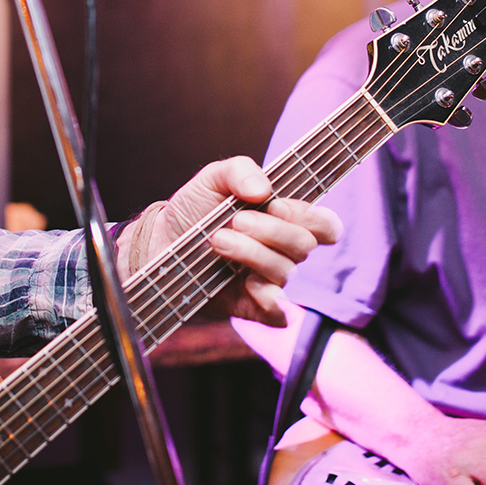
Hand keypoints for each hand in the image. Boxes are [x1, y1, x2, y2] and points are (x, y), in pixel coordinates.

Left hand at [118, 157, 339, 324]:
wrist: (160, 241)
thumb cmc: (194, 209)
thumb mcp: (212, 178)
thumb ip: (239, 170)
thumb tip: (263, 189)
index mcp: (284, 219)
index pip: (324, 225)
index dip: (309, 217)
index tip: (275, 205)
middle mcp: (282, 251)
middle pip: (304, 245)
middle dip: (269, 231)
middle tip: (235, 221)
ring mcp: (269, 280)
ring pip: (285, 273)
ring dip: (252, 254)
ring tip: (218, 241)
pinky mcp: (253, 307)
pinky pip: (278, 314)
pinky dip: (269, 300)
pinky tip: (246, 284)